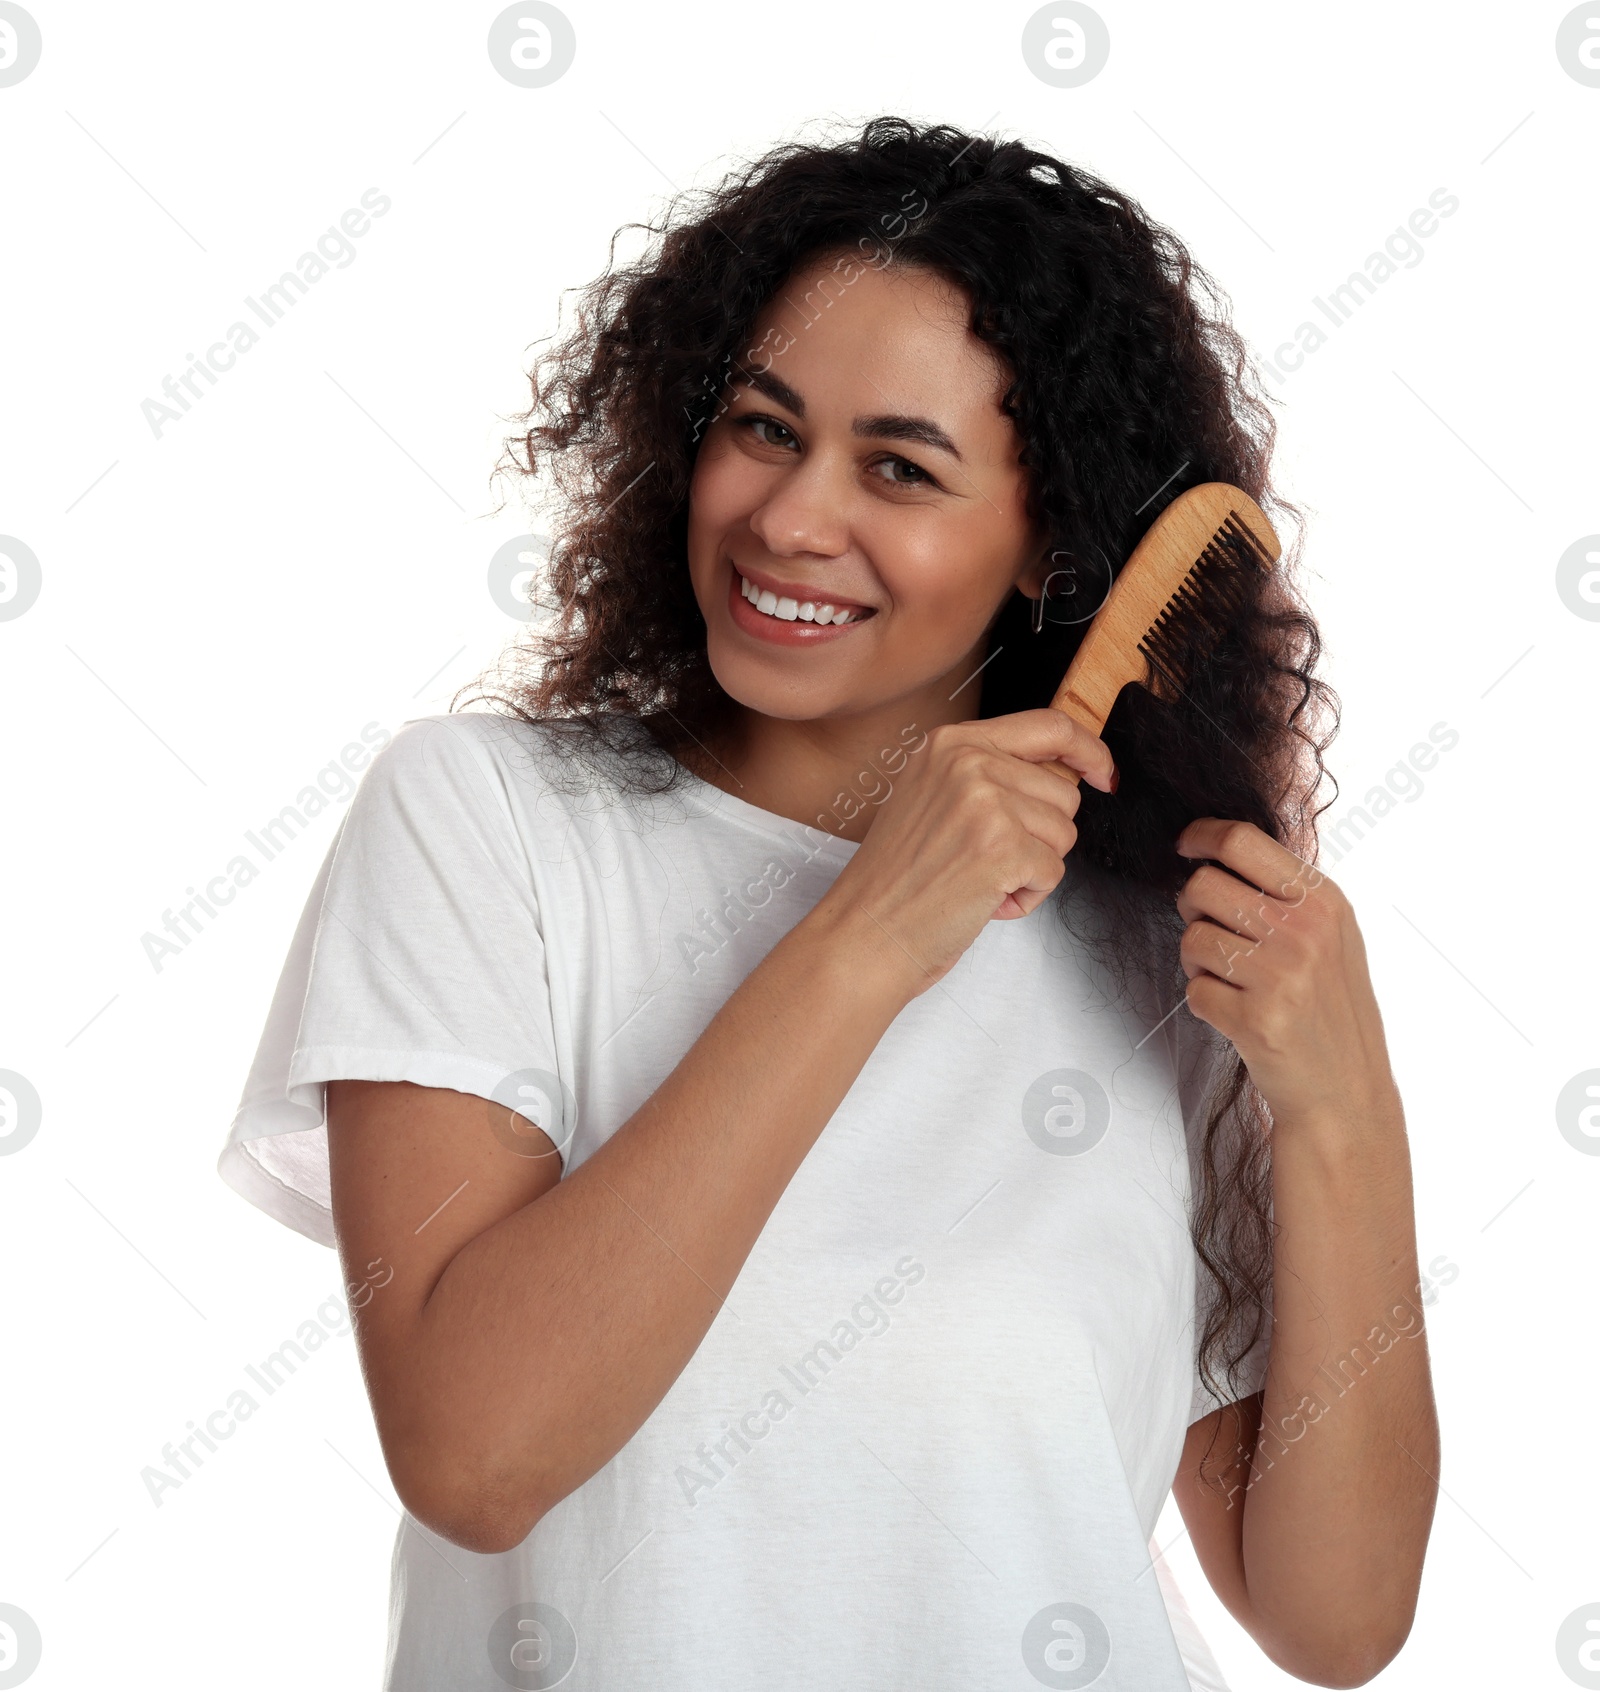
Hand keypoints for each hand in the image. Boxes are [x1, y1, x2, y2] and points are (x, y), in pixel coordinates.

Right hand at [807, 708, 1116, 998]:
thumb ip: (988, 774)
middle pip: (1064, 792)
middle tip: (986, 858)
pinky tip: (985, 899)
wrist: (865, 932)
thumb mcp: (933, 798)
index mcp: (951, 743)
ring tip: (980, 879)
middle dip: (1041, 835)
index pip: (1048, 726)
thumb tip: (1065, 771)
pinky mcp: (1002, 848)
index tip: (1104, 772)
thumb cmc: (898, 880)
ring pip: (1064, 834)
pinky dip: (1027, 897)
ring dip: (1032, 868)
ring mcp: (985, 803)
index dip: (1088, 750)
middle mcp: (967, 763)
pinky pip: (1054, 873)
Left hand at [1174, 818, 1397, 1128]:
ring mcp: (1280, 975)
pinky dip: (1205, 1003)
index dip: (1201, 836)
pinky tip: (1238, 1015)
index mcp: (1323, 901)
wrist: (1346, 1093)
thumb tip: (1217, 849)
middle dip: (1193, 909)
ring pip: (1191, 938)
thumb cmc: (1330, 1010)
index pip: (1242, 840)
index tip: (1185, 845)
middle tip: (1214, 934)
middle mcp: (1304, 931)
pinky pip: (1194, 990)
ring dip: (1198, 962)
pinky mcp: (1255, 1018)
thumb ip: (1284, 892)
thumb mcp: (1330, 935)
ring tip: (1233, 982)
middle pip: (1202, 885)